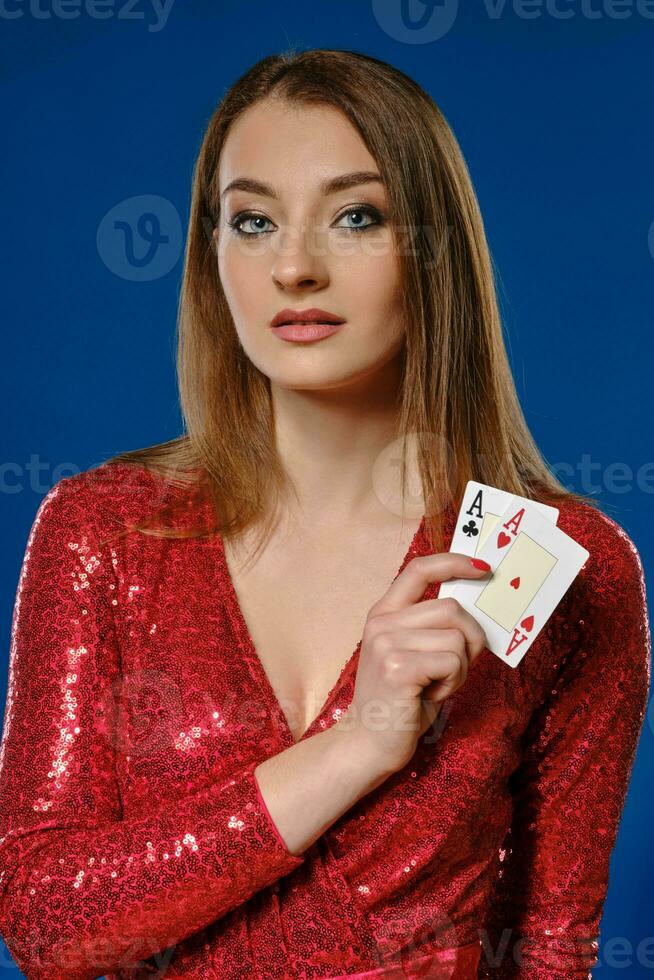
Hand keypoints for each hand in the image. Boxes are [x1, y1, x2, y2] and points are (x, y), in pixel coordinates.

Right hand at [336, 552, 490, 775]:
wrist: (370, 742)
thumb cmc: (401, 700)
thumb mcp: (414, 653)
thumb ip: (434, 627)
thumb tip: (479, 608)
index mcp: (384, 613)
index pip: (419, 569)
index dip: (454, 563)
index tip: (483, 569)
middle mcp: (381, 623)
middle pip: (452, 608)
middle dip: (470, 639)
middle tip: (455, 667)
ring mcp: (386, 644)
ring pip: (456, 638)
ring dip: (460, 667)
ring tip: (438, 685)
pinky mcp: (398, 668)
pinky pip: (452, 662)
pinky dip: (453, 682)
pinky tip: (432, 695)